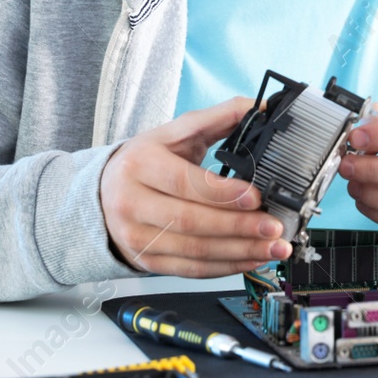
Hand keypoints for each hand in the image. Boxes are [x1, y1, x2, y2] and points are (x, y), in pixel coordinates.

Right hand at [99, 97, 293, 276]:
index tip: (256, 197)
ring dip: (240, 251)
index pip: (183, 182)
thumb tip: (260, 107)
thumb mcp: (175, 133)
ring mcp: (136, 237)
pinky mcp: (146, 261)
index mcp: (140, 164)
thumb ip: (219, 117)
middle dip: (238, 227)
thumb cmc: (146, 161)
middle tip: (273, 227)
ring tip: (273, 248)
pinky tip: (251, 259)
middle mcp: (132, 203)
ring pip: (194, 251)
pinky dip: (225, 267)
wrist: (104, 194)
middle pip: (191, 221)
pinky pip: (191, 270)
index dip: (222, 193)